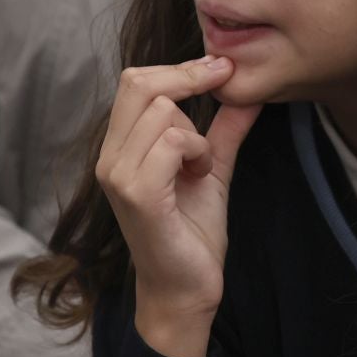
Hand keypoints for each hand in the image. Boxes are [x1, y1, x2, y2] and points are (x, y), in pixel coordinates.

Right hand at [95, 57, 261, 356]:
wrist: (187, 289)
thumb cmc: (192, 232)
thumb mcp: (212, 168)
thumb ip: (225, 129)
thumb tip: (247, 87)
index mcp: (120, 148)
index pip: (134, 81)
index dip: (180, 68)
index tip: (221, 67)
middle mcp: (109, 158)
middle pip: (140, 84)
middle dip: (188, 80)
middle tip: (222, 88)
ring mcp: (118, 176)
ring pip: (162, 112)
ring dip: (196, 133)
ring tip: (202, 165)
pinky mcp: (137, 194)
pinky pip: (170, 142)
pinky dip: (197, 152)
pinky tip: (200, 176)